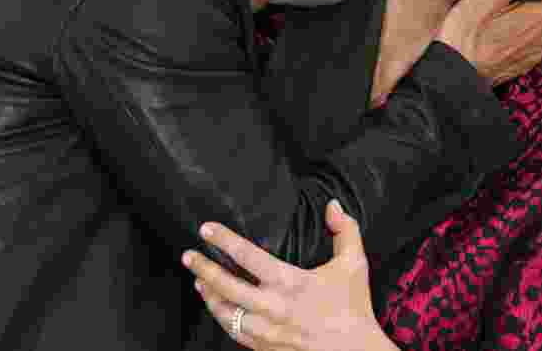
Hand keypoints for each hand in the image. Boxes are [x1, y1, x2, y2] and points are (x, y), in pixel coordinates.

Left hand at [182, 201, 395, 350]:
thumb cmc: (354, 308)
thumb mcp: (354, 265)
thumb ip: (345, 231)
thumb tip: (332, 204)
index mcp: (290, 282)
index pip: (247, 255)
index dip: (223, 239)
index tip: (206, 229)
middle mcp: (272, 307)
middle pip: (226, 285)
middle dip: (204, 268)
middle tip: (188, 256)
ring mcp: (266, 332)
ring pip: (225, 312)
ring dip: (209, 295)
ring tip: (199, 281)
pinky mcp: (265, 350)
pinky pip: (235, 333)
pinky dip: (223, 318)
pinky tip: (218, 309)